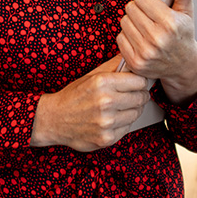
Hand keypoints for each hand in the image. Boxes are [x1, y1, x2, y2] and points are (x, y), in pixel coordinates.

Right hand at [30, 56, 150, 151]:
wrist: (54, 119)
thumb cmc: (74, 95)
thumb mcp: (92, 75)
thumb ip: (114, 65)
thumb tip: (133, 59)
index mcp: (102, 82)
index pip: (139, 81)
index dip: (140, 81)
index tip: (137, 83)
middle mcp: (105, 102)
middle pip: (141, 97)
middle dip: (139, 95)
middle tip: (131, 95)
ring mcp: (106, 122)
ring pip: (137, 113)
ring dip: (132, 109)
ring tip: (121, 107)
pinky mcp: (107, 138)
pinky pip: (128, 127)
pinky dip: (123, 123)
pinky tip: (113, 118)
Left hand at [117, 0, 196, 104]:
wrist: (184, 65)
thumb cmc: (183, 35)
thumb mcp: (187, 11)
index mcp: (170, 23)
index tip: (154, 5)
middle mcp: (157, 39)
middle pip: (130, 8)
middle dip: (139, 9)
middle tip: (149, 17)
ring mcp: (145, 52)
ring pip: (124, 22)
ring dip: (132, 22)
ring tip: (145, 27)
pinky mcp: (136, 62)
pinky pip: (120, 38)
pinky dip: (128, 36)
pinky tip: (140, 39)